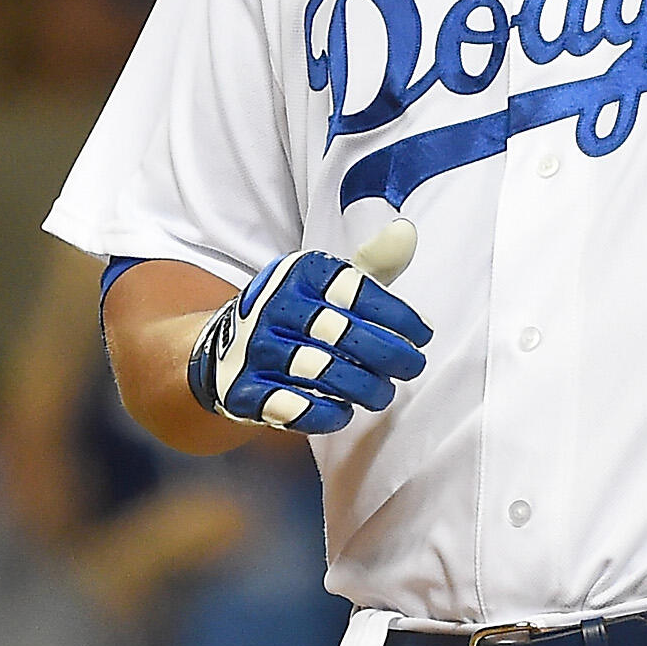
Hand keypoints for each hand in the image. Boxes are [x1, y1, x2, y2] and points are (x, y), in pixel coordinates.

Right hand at [189, 221, 426, 434]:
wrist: (223, 348)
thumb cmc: (295, 314)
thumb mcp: (327, 282)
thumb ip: (371, 263)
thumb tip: (406, 231)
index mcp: (297, 274)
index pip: (357, 291)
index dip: (398, 316)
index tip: (423, 335)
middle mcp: (273, 306)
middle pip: (344, 334)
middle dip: (389, 355)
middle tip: (411, 367)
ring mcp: (254, 349)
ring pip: (322, 372)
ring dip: (363, 388)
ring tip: (382, 394)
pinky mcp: (242, 390)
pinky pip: (291, 407)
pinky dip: (325, 414)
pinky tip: (343, 412)